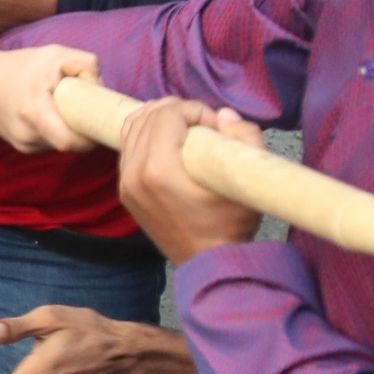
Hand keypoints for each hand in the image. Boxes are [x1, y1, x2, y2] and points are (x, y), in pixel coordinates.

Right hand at [0, 44, 96, 153]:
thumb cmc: (19, 66)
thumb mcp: (54, 54)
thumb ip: (84, 63)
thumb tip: (101, 86)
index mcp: (35, 111)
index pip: (69, 142)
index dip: (88, 138)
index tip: (96, 123)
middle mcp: (26, 134)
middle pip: (68, 144)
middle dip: (81, 132)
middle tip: (85, 112)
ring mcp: (21, 144)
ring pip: (58, 145)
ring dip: (67, 132)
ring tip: (62, 109)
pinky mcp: (20, 147)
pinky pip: (48, 144)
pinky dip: (54, 133)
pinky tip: (49, 116)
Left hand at [118, 99, 264, 262]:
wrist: (210, 263)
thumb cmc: (230, 226)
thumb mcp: (247, 179)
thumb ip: (244, 137)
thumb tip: (224, 115)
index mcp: (159, 168)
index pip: (167, 113)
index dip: (195, 110)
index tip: (215, 127)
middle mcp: (134, 173)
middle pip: (147, 116)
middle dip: (178, 112)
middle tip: (203, 126)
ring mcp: (126, 184)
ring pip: (132, 128)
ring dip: (159, 121)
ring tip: (187, 130)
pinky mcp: (125, 192)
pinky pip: (128, 148)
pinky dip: (145, 136)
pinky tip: (168, 142)